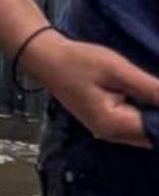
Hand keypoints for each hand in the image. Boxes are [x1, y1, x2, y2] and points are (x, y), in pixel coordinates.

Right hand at [23, 32, 158, 147]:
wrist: (47, 58)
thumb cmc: (78, 61)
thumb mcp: (118, 70)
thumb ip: (151, 88)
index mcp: (113, 124)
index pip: (157, 130)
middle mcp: (110, 133)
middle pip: (152, 136)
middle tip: (156, 90)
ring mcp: (106, 131)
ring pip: (145, 134)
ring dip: (155, 120)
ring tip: (154, 95)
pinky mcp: (106, 123)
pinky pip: (136, 127)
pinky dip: (148, 118)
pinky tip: (151, 102)